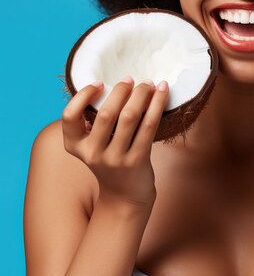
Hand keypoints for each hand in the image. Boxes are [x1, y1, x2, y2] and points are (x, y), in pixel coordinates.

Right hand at [62, 77, 168, 206]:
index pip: (69, 116)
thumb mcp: (95, 144)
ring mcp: (115, 159)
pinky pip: (149, 125)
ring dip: (142, 94)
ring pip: (129, 117)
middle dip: (121, 90)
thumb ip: (96, 122)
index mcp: (76, 146)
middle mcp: (92, 154)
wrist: (125, 196)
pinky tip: (162, 91)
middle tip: (131, 79)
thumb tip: (118, 84)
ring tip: (149, 83)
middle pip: (106, 113)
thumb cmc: (111, 160)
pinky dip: (157, 104)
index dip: (82, 96)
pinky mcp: (137, 161)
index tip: (99, 83)